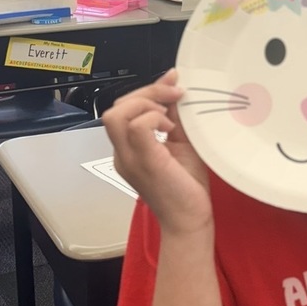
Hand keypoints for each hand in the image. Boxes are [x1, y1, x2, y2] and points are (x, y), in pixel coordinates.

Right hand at [102, 70, 211, 234]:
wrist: (190, 221)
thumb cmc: (187, 187)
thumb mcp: (182, 141)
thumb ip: (174, 115)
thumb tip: (174, 85)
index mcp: (129, 148)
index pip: (123, 108)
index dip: (147, 90)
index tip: (173, 84)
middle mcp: (123, 153)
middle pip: (116, 107)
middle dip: (147, 93)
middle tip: (174, 96)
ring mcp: (129, 159)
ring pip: (117, 115)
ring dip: (147, 105)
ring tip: (169, 116)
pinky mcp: (144, 163)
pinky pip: (136, 128)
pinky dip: (154, 119)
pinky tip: (170, 128)